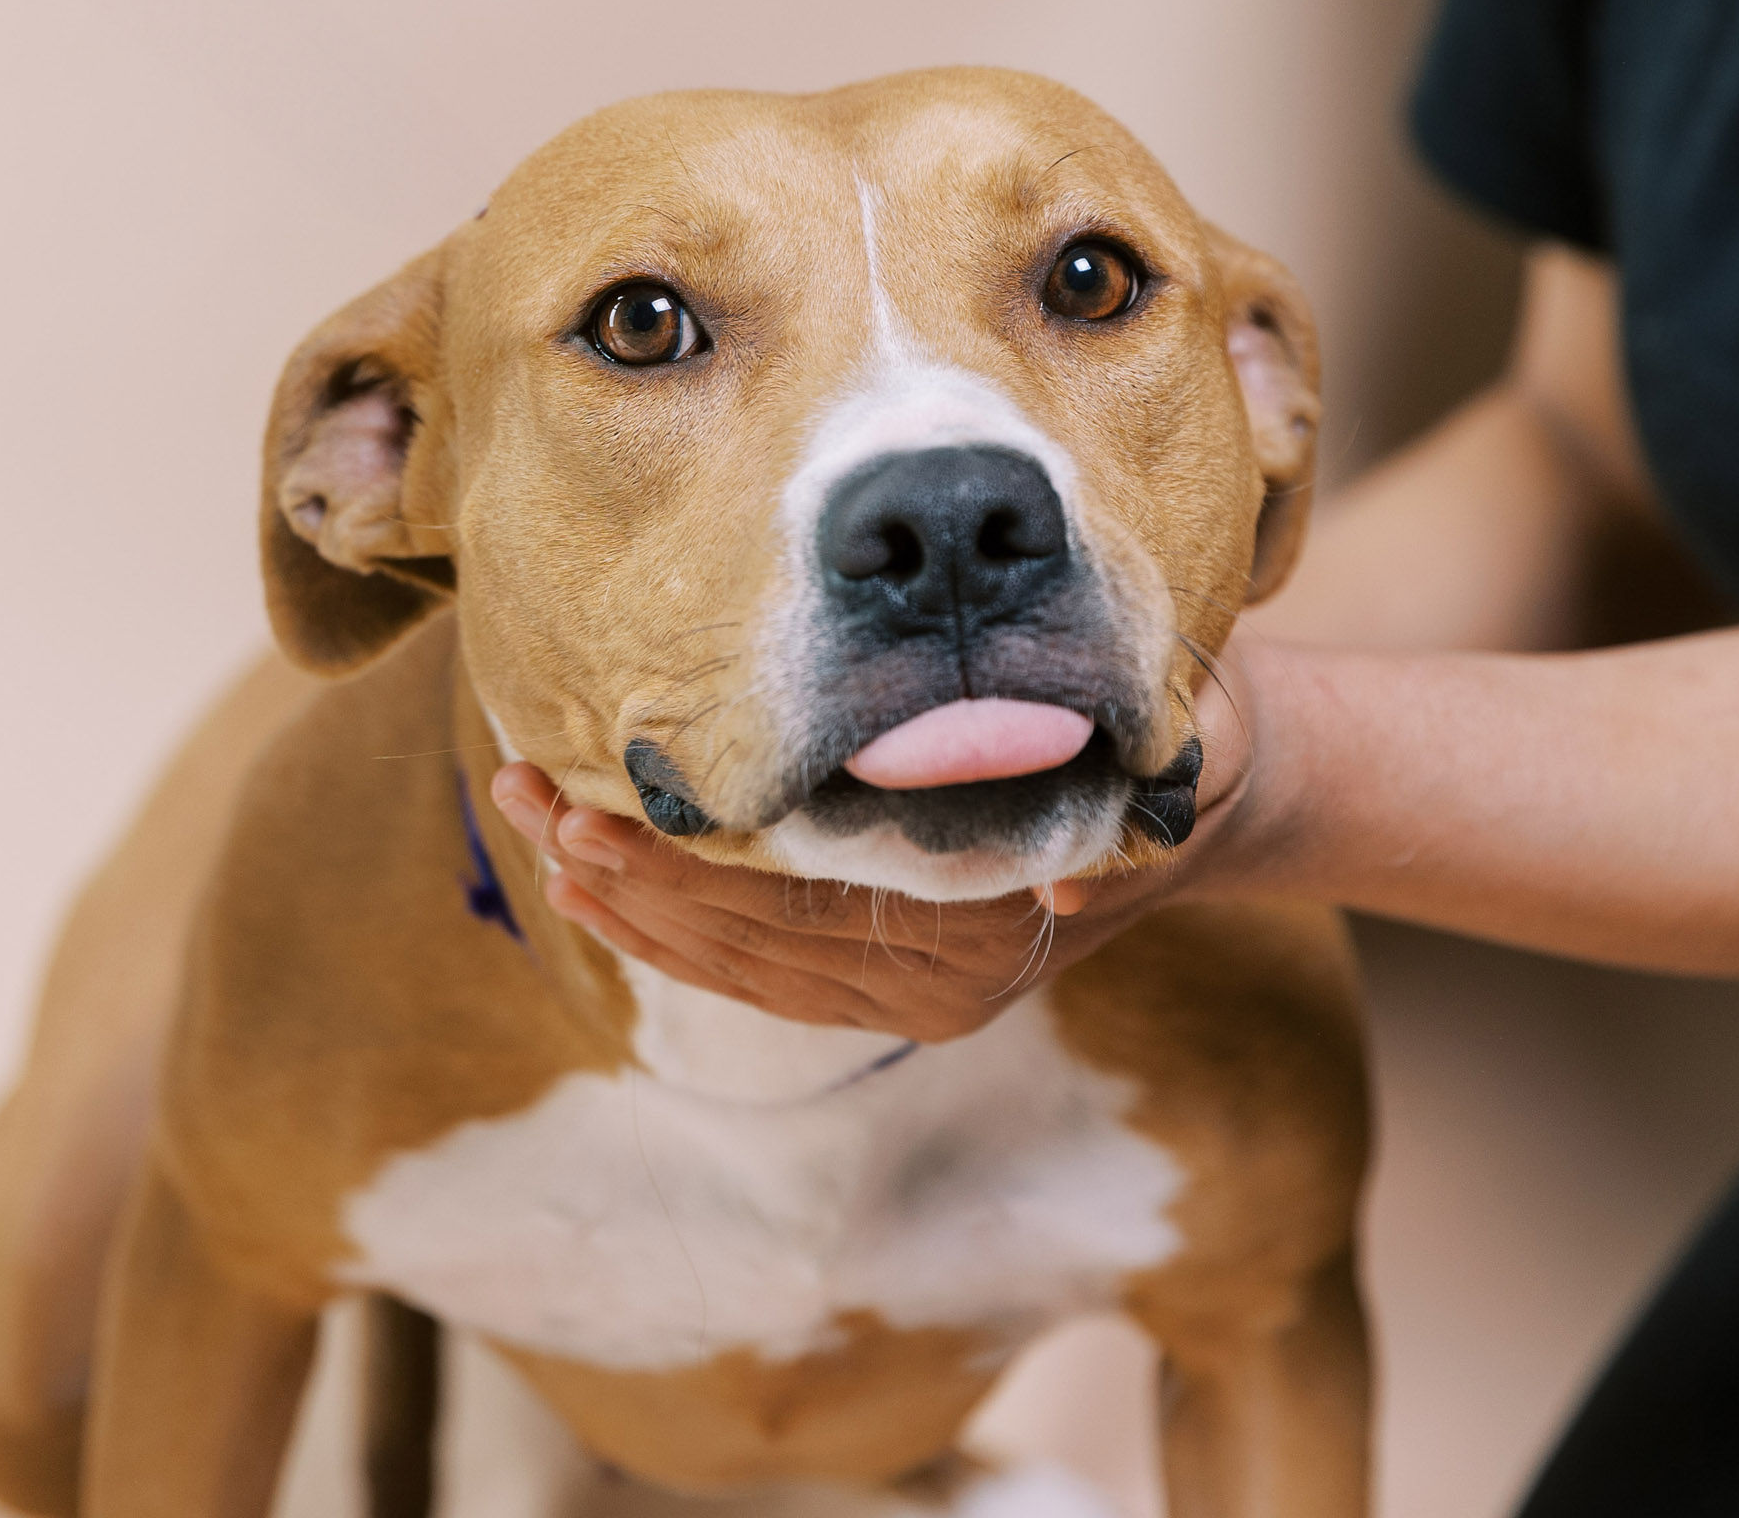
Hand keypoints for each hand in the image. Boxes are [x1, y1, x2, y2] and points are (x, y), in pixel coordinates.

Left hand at [487, 643, 1276, 1039]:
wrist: (1206, 799)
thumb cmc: (1183, 745)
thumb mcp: (1185, 756)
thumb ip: (1146, 804)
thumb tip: (1071, 885)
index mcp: (985, 936)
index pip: (803, 905)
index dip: (690, 864)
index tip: (599, 811)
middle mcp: (933, 985)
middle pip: (746, 937)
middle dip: (629, 873)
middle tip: (532, 798)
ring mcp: (904, 993)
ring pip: (734, 962)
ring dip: (629, 900)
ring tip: (536, 825)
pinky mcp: (883, 978)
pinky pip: (752, 968)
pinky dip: (670, 928)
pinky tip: (598, 881)